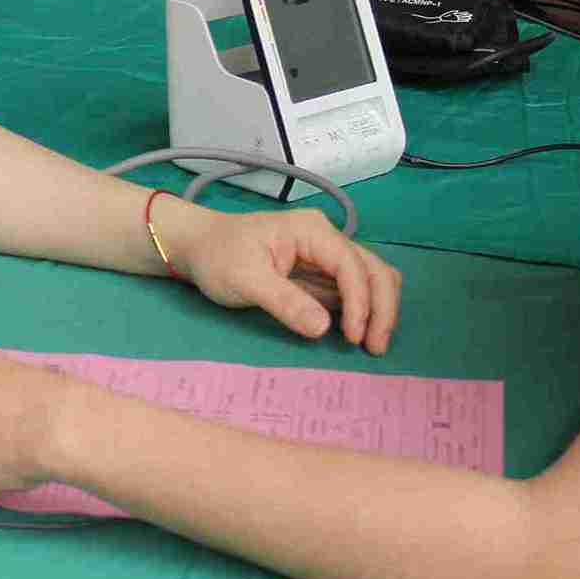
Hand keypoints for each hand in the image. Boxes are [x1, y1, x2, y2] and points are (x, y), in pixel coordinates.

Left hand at [176, 206, 402, 354]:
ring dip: (379, 309)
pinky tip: (356, 334)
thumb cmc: (218, 256)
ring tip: (371, 344)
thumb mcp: (244, 279)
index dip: (360, 302)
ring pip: (371, 279)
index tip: (353, 337)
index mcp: (311, 230)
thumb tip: (324, 328)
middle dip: (381, 308)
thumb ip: (284, 301)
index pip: (351, 265)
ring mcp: (326, 256)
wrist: (198, 247)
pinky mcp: (321, 274)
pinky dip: (364, 310)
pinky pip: (355, 290)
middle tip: (375, 348)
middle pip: (373, 269)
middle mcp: (326, 238)